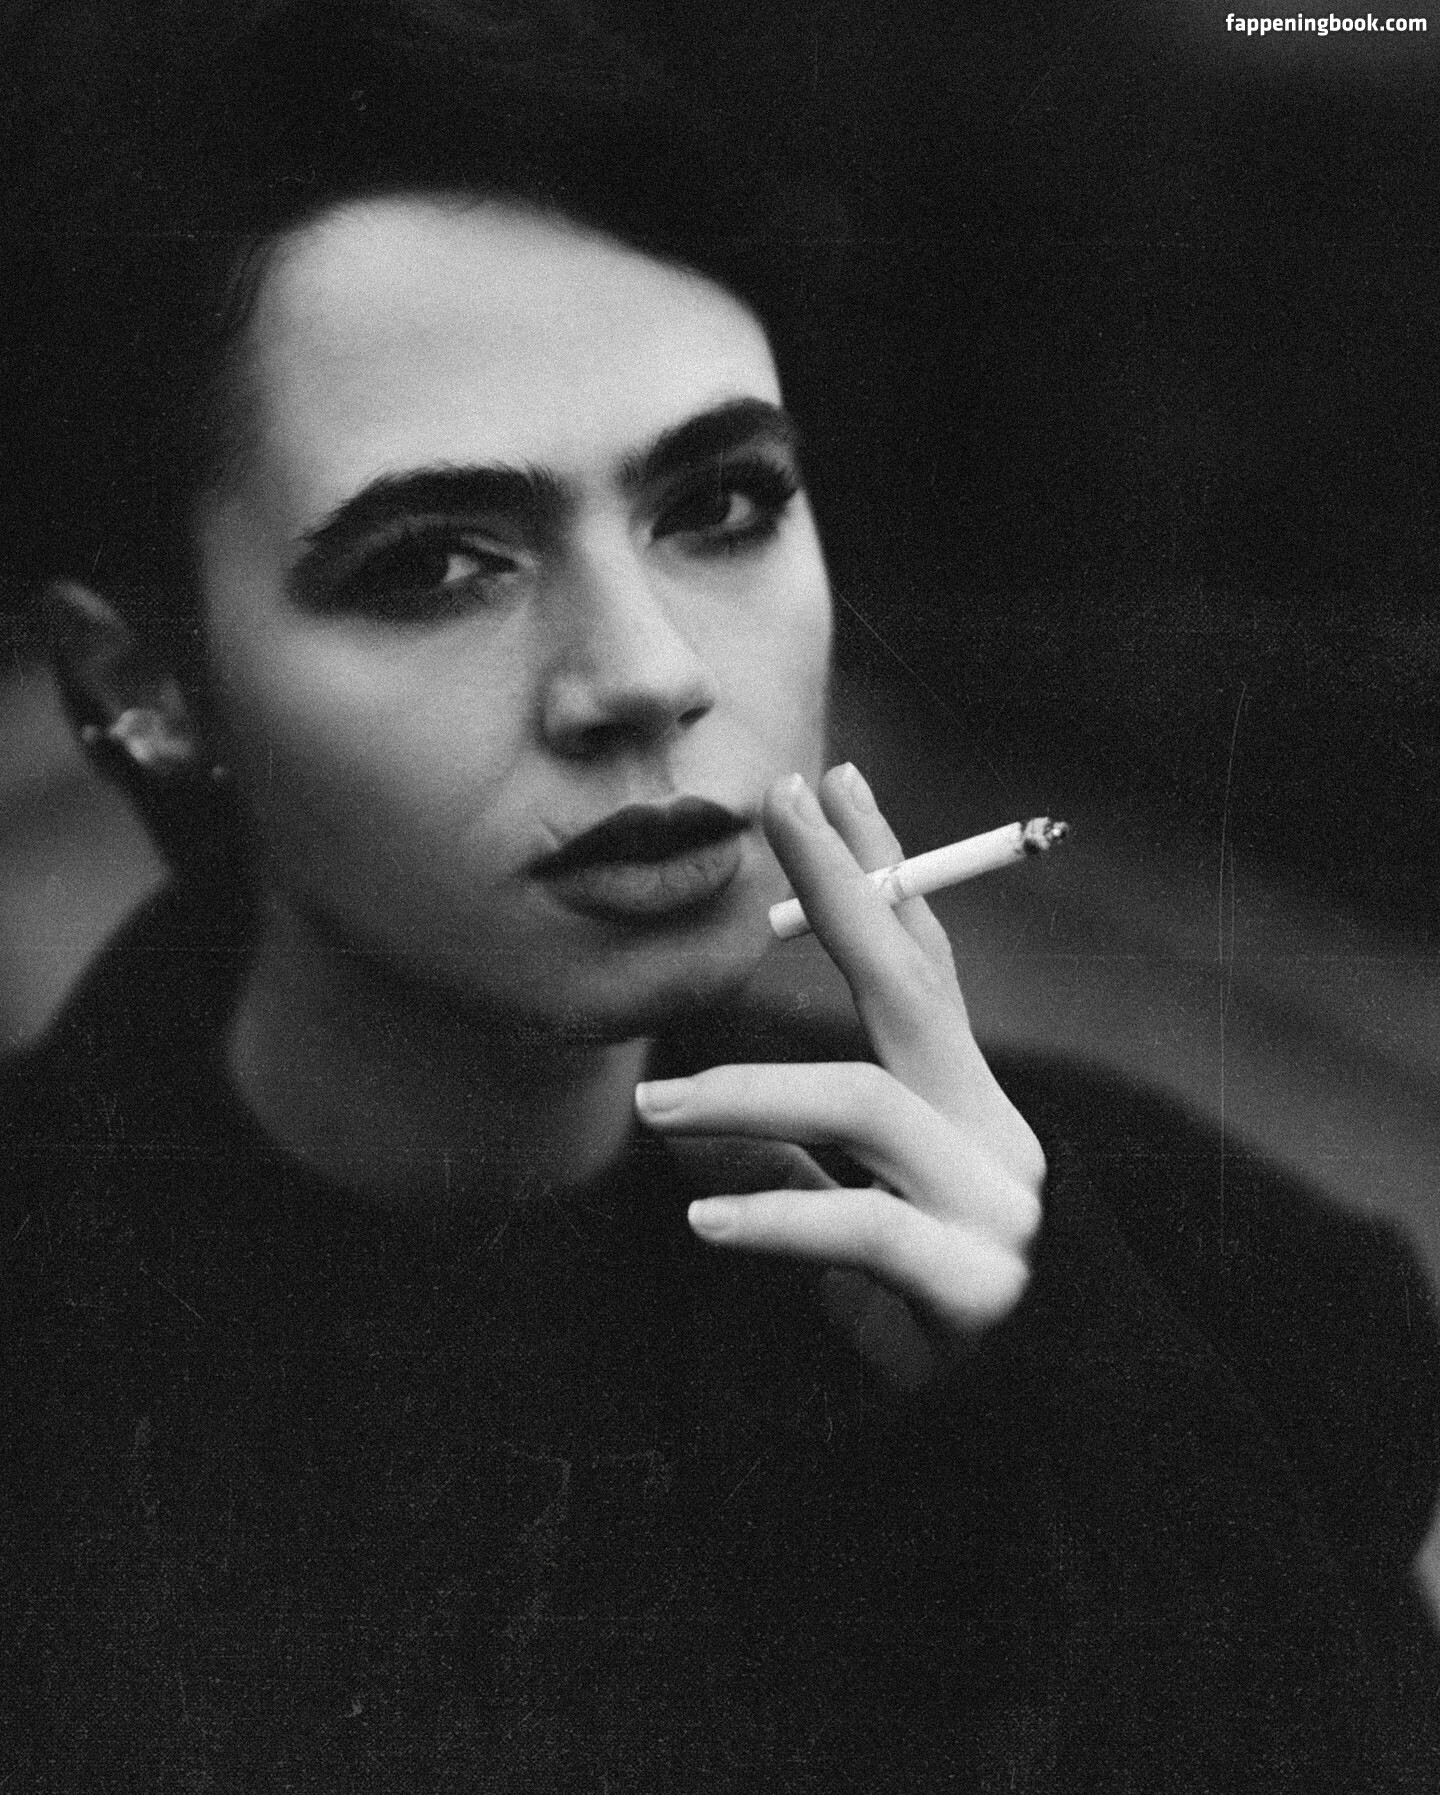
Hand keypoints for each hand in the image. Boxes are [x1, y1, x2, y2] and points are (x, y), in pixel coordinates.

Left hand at [635, 764, 1044, 1386]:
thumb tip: (708, 1128)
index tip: (834, 784)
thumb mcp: (852, 1233)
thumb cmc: (924, 1327)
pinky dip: (774, 1215)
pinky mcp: (978, 1288)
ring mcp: (997, 1209)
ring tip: (654, 1111)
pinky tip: (703, 1218)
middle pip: (913, 987)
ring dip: (746, 1093)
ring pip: (864, 1106)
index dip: (880, 873)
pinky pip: (860, 1228)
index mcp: (968, 1112)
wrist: (1023, 1449)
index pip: (923, 966)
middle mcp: (995, 1138)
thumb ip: (799, 1170)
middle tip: (777, 806)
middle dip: (845, 887)